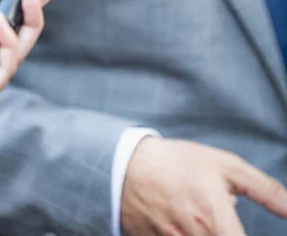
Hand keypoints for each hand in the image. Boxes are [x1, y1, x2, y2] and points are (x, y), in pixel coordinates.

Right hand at [122, 138, 286, 235]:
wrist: (127, 166)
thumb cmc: (179, 163)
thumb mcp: (224, 166)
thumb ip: (264, 189)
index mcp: (216, 220)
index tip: (240, 230)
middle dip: (223, 230)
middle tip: (213, 215)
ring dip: (204, 233)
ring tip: (195, 215)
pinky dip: (184, 235)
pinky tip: (180, 221)